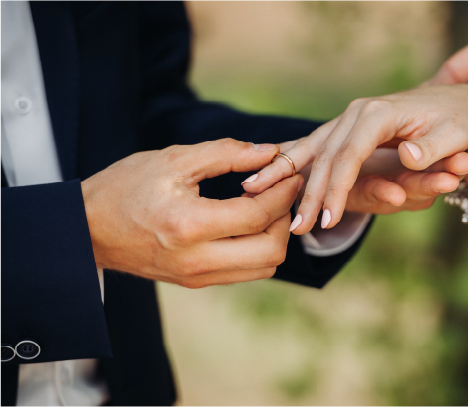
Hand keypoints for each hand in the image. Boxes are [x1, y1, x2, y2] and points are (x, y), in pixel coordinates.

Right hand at [81, 139, 302, 287]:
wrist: (87, 229)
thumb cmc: (125, 187)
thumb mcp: (173, 160)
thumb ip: (226, 153)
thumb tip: (269, 152)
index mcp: (190, 225)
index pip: (258, 215)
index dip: (283, 193)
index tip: (292, 174)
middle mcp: (197, 259)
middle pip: (271, 252)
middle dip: (286, 220)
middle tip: (282, 194)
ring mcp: (197, 276)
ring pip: (263, 268)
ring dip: (275, 238)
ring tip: (268, 208)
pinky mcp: (195, 282)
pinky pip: (244, 272)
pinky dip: (258, 250)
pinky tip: (250, 224)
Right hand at [243, 38, 467, 231]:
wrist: (459, 102)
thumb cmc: (460, 119)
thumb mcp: (455, 132)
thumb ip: (431, 147)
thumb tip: (406, 157)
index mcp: (376, 112)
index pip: (349, 154)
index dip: (336, 188)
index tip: (328, 219)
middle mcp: (355, 114)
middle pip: (326, 158)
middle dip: (312, 195)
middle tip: (300, 229)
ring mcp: (346, 122)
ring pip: (315, 157)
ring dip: (298, 188)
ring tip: (288, 219)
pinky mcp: (343, 131)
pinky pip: (310, 152)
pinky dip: (287, 169)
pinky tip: (259, 183)